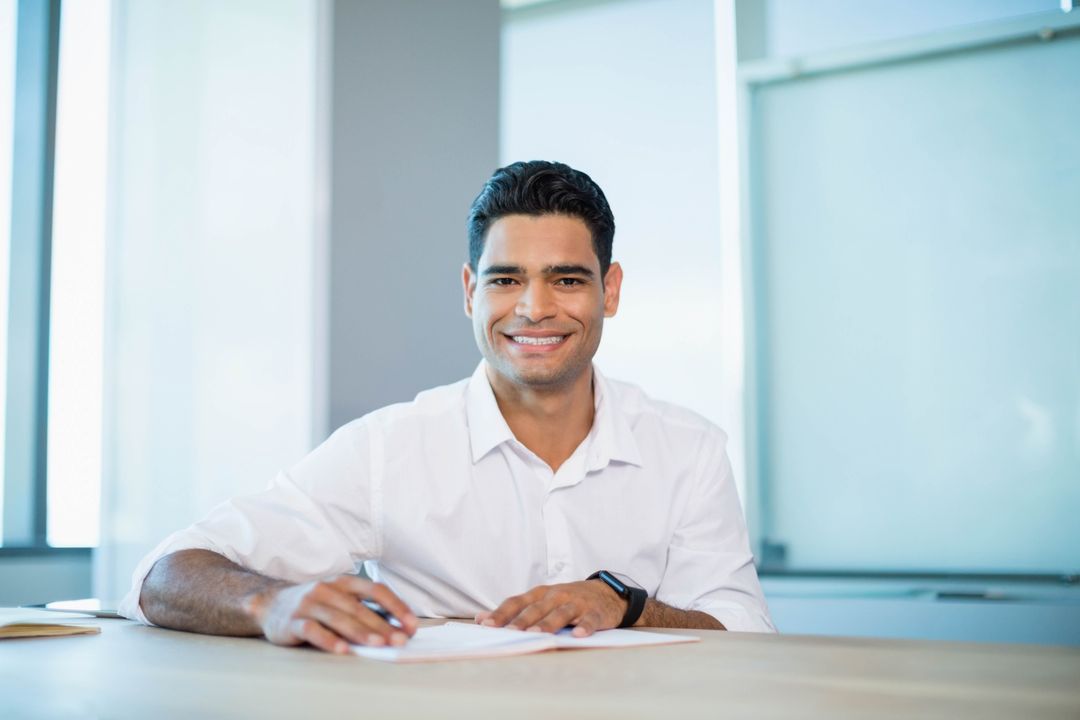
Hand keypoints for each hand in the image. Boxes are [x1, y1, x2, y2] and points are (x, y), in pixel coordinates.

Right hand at [248, 575, 417, 653]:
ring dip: (361, 632)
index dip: (395, 606)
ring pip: (339, 618)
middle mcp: (327, 589)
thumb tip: (397, 627)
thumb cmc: (314, 604)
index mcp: (343, 582)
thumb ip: (363, 609)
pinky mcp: (293, 621)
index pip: (375, 590)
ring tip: (378, 645)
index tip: (411, 624)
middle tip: (399, 640)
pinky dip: (329, 640)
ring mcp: (309, 604)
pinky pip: (313, 630)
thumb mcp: (338, 599)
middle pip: (359, 608)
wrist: (269, 605)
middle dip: (382, 625)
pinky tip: (343, 650)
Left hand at [475, 580, 627, 637]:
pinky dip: (584, 627)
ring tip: (537, 634)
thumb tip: (480, 619)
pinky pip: (589, 620)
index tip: (485, 625)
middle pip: (536, 609)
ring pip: (560, 613)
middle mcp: (556, 596)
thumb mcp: (541, 601)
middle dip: (522, 621)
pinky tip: (578, 635)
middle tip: (509, 633)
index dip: (501, 613)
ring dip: (548, 624)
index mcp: (540, 594)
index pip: (517, 602)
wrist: (606, 593)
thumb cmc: (566, 600)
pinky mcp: (595, 612)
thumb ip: (514, 611)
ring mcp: (576, 603)